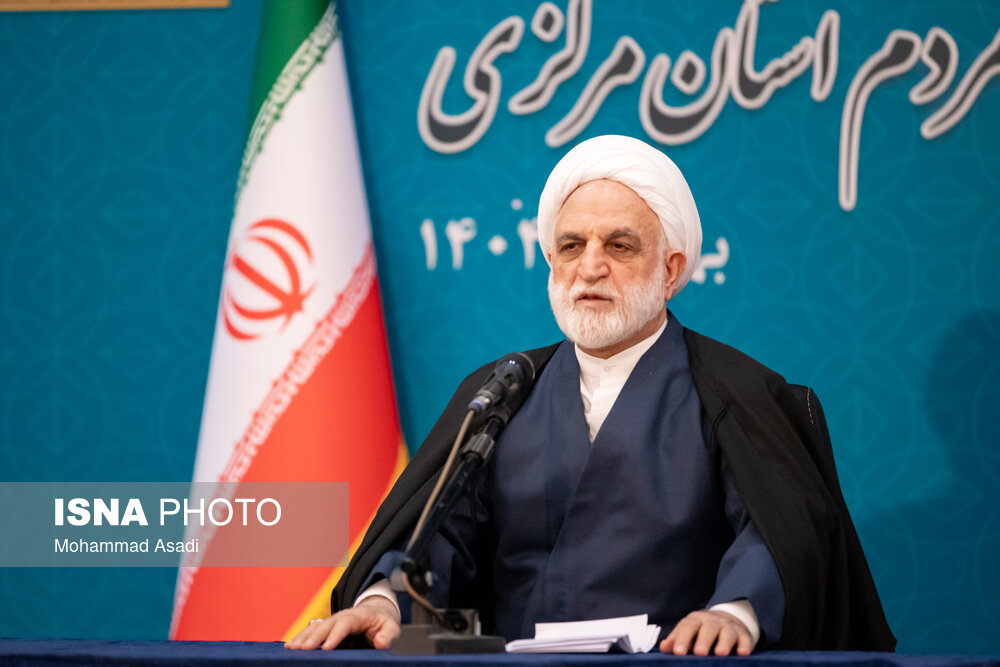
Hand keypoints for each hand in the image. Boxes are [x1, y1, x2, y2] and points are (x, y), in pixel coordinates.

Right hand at [284, 595, 400, 649]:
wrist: (376, 612)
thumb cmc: (383, 623)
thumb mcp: (392, 627)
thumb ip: (389, 634)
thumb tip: (381, 642)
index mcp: (359, 616)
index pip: (345, 623)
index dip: (335, 635)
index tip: (327, 648)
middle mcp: (342, 616)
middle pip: (326, 625)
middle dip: (313, 637)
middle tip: (302, 649)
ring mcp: (332, 621)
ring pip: (315, 627)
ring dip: (302, 637)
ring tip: (291, 648)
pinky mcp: (326, 628)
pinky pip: (311, 631)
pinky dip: (300, 638)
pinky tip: (289, 647)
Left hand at [660, 609, 752, 655]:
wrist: (726, 619)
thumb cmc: (701, 631)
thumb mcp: (687, 632)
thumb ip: (676, 640)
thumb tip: (664, 648)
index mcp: (695, 620)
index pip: (688, 627)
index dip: (682, 639)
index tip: (678, 652)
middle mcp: (712, 621)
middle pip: (708, 628)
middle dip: (704, 640)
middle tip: (699, 653)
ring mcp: (729, 627)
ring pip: (727, 632)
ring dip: (724, 643)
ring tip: (720, 653)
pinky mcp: (743, 634)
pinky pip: (745, 639)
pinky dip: (744, 645)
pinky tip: (742, 653)